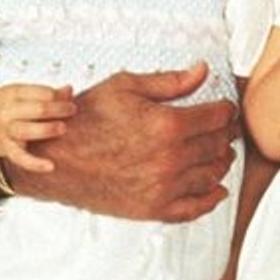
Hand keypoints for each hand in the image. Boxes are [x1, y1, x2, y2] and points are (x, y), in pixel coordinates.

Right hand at [0, 83, 75, 173]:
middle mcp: (8, 112)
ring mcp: (6, 131)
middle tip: (71, 110)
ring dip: (48, 129)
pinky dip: (34, 163)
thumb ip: (44, 92)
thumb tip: (69, 90)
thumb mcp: (18, 92)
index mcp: (13, 94)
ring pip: (28, 131)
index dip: (59, 96)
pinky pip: (20, 158)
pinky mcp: (5, 148)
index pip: (42, 92)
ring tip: (62, 128)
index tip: (68, 99)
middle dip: (58, 109)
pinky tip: (49, 165)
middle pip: (37, 109)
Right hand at [14, 63, 237, 221]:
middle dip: (225, 135)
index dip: (226, 111)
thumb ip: (170, 82)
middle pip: (218, 146)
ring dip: (221, 162)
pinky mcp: (153, 209)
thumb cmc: (86, 118)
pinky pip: (195, 208)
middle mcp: (170, 159)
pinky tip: (216, 188)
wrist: (53, 157)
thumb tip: (203, 70)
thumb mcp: (125, 87)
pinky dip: (211, 198)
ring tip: (218, 153)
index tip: (225, 109)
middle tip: (225, 130)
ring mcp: (163, 187)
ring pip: (212, 175)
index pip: (218, 117)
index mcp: (167, 125)